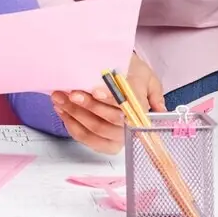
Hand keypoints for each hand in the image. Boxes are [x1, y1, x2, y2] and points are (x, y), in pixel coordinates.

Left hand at [50, 52, 165, 154]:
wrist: (123, 74)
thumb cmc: (133, 74)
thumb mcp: (144, 75)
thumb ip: (147, 88)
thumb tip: (158, 107)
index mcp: (143, 111)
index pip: (126, 108)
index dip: (109, 100)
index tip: (94, 90)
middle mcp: (130, 128)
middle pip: (107, 121)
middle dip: (87, 106)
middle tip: (70, 92)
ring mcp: (115, 137)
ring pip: (93, 129)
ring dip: (74, 113)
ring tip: (59, 97)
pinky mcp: (102, 142)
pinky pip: (84, 137)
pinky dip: (70, 123)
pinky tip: (61, 110)